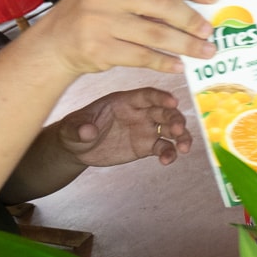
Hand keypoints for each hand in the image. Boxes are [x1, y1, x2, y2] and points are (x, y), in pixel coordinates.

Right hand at [20, 0, 217, 79]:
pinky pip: (142, 56)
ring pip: (155, 34)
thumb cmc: (89, 17)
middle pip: (162, 5)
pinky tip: (179, 65)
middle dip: (192, 20)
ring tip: (205, 52)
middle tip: (210, 32)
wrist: (53, 44)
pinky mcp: (99, 49)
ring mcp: (101, 22)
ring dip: (185, 45)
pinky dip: (164, 62)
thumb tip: (193, 4)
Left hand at [54, 88, 192, 167]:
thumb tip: (88, 131)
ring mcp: (145, 129)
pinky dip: (169, 153)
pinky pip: (163, 148)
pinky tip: (167, 161)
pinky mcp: (146, 146)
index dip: (161, 97)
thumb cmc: (75, 129)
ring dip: (181, 136)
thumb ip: (80, 127)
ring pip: (171, 129)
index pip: (148, 95)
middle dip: (175, 118)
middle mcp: (140, 112)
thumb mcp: (72, 127)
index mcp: (125, 101)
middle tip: (178, 130)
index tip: (173, 101)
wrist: (77, 147)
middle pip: (165, 111)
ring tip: (184, 149)